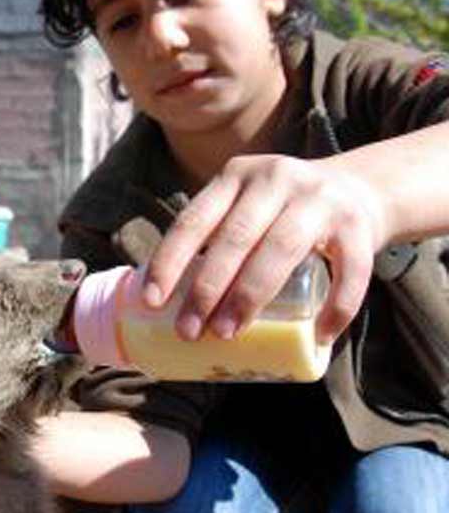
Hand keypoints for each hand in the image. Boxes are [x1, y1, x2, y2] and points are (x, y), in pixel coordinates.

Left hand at [142, 153, 385, 343]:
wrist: (361, 188)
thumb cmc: (282, 213)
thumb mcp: (245, 208)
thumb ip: (215, 239)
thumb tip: (165, 307)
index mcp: (236, 177)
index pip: (195, 220)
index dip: (170, 260)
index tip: (152, 301)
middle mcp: (275, 179)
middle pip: (234, 238)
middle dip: (207, 289)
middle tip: (189, 331)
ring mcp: (319, 199)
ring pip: (281, 250)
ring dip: (250, 296)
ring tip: (228, 333)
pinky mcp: (358, 225)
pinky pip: (348, 271)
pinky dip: (336, 307)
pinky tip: (319, 335)